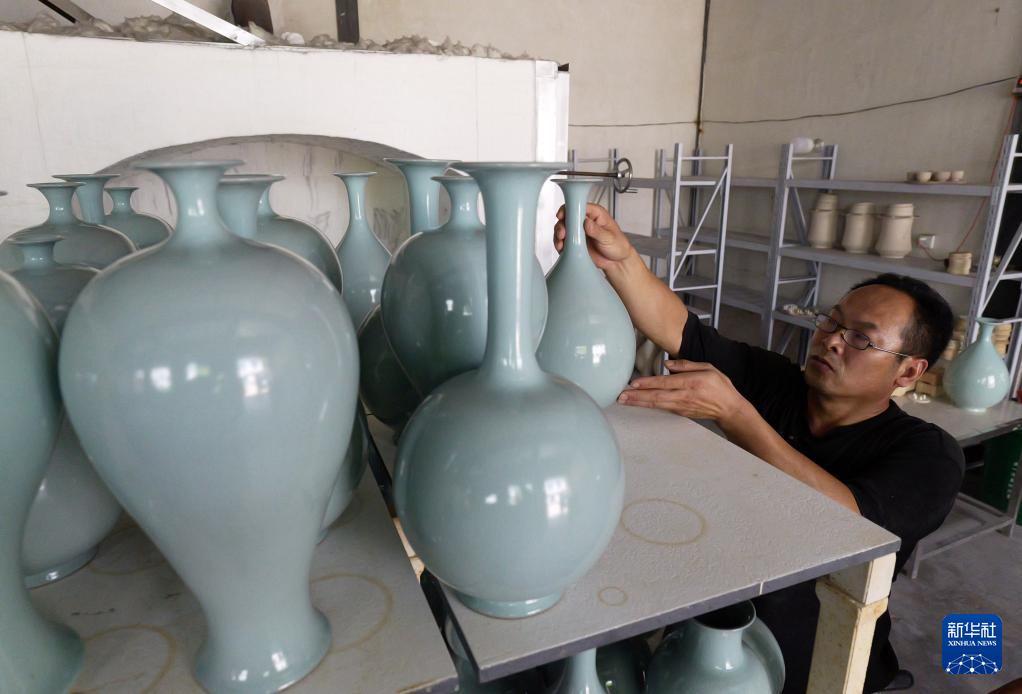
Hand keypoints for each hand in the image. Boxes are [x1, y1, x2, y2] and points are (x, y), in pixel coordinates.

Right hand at [553, 202, 634, 270]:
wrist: (616, 262)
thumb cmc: (618, 246)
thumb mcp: (610, 238)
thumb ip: (597, 231)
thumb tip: (587, 223)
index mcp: (595, 214)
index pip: (580, 206)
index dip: (569, 209)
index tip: (562, 216)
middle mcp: (585, 221)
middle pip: (568, 217)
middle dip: (562, 224)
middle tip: (562, 234)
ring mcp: (579, 232)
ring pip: (563, 228)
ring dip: (559, 234)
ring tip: (561, 242)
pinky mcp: (575, 242)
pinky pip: (563, 240)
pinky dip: (560, 244)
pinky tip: (561, 248)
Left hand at [616, 359, 747, 424]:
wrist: (729, 409)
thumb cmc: (720, 386)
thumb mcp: (708, 367)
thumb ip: (686, 365)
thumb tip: (667, 364)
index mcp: (691, 383)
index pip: (665, 382)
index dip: (648, 383)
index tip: (633, 383)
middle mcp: (684, 396)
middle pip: (656, 396)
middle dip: (637, 396)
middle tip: (621, 396)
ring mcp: (681, 406)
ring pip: (656, 404)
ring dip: (639, 402)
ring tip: (624, 401)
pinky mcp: (680, 412)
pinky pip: (661, 408)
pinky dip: (648, 406)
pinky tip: (638, 404)